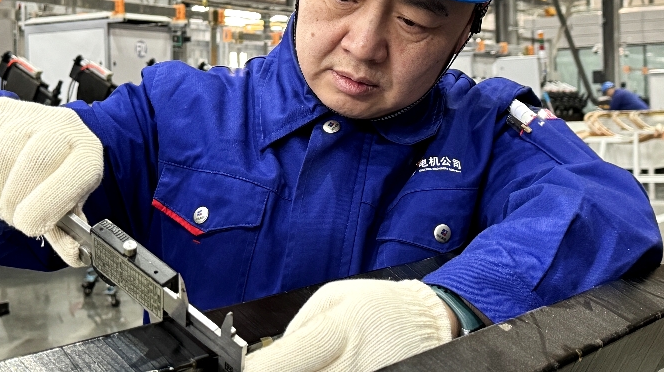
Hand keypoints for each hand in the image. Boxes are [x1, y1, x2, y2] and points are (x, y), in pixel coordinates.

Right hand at [0, 97, 103, 265]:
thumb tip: (73, 255)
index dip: (46, 207)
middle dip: (15, 201)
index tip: (30, 224)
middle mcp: (63, 126)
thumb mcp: (67, 208)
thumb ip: (66, 234)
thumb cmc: (56, 178)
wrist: (45, 143)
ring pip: (0, 155)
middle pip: (34, 163)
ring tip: (0, 195)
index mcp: (88, 153)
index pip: (74, 176)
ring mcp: (29, 115)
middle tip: (12, 213)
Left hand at [243, 279, 452, 371]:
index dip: (254, 367)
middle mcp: (350, 363)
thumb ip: (298, 328)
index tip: (237, 366)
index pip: (281, 361)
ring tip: (307, 362)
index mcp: (337, 331)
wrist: (426, 322)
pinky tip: (323, 368)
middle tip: (272, 364)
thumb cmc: (379, 306)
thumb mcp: (334, 297)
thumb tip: (267, 355)